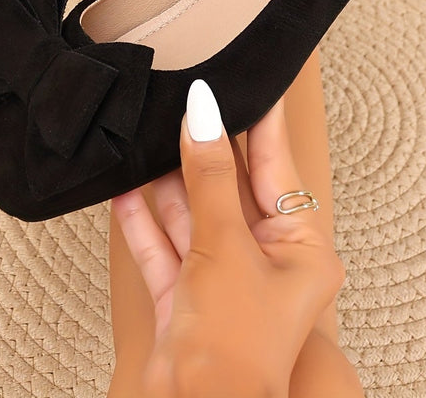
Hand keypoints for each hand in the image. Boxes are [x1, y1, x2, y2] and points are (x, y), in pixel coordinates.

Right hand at [111, 80, 345, 397]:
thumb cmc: (237, 344)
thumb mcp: (226, 243)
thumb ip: (210, 175)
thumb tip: (203, 113)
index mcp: (302, 247)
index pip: (278, 167)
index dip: (261, 122)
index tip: (250, 80)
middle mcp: (266, 261)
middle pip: (232, 188)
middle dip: (206, 149)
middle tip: (187, 100)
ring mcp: (224, 280)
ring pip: (194, 215)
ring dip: (169, 182)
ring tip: (148, 134)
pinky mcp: (187, 299)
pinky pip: (165, 248)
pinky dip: (145, 221)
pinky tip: (123, 189)